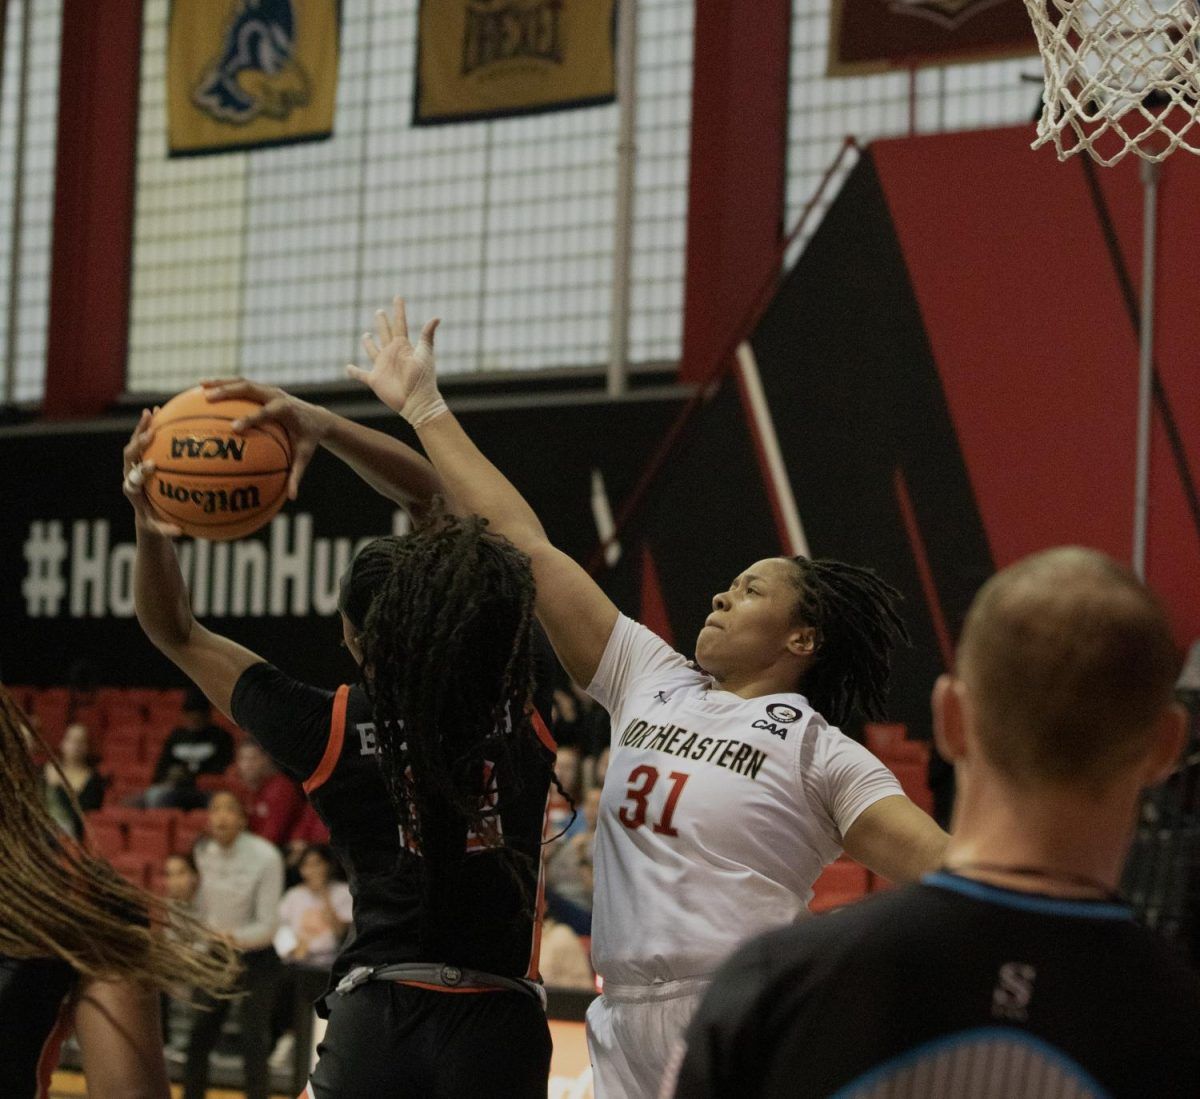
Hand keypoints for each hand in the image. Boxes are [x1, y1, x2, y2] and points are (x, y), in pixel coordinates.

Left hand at [122, 410, 181, 537]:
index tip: (152, 466)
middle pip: (129, 456)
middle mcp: (129, 474)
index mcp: (132, 491)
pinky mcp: (140, 457)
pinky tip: (161, 411)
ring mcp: (133, 464)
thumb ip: (166, 530)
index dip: (141, 472)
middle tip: (151, 435)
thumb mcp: (158, 529)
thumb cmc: (154, 522)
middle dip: (138, 446)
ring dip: (142, 428)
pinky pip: (144, 439)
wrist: (144, 513)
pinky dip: (151, 426)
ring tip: (151, 413)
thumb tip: (180, 532)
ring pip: (134, 443)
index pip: (133, 480)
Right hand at [199, 379, 332, 499]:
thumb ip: (297, 475)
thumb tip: (292, 497)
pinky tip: (203, 387)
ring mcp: (269, 390)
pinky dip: (224, 384)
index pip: (267, 413)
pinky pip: (242, 385)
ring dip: (222, 383)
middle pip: (250, 389)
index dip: (251, 419)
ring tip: (200, 387)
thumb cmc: (308, 440)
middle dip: (229, 392)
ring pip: (243, 383)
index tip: (234, 429)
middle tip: (208, 399)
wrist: (318, 418)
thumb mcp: (305, 457)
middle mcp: (277, 396)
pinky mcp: (263, 389)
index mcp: (287, 411)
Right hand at [345, 296, 444, 427]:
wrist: (417, 401)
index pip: (400, 324)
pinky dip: (353, 371)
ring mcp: (382, 366)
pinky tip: (348, 367)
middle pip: (385, 333)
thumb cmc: (423, 378)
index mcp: (403, 346)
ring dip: (368, 343)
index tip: (398, 297)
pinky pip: (361, 374)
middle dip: (382, 322)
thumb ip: (427, 335)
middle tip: (379, 311)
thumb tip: (436, 317)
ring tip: (366, 335)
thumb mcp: (425, 354)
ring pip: (373, 350)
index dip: (398, 311)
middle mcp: (392, 354)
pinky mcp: (375, 380)